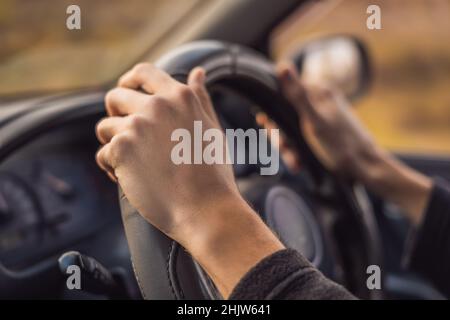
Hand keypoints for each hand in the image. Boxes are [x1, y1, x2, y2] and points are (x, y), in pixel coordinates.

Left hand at [96, 64, 282, 296]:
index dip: (129, 81)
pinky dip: (111, 168)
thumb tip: (197, 72)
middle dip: (115, 113)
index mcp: (180, 96)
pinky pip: (103, 154)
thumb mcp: (211, 128)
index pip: (143, 72)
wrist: (206, 209)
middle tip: (124, 134)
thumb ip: (200, 98)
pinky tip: (128, 179)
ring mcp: (137, 126)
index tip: (125, 92)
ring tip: (130, 164)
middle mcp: (156, 105)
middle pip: (116, 96)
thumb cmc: (213, 173)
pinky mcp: (121, 150)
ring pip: (105, 127)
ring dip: (113, 143)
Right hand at [275, 62, 431, 224]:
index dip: (273, 111)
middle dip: (280, 136)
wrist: (366, 169)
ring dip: (288, 149)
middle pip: (284, 113)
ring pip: (290, 130)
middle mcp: (318, 102)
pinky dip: (297, 153)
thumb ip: (298, 95)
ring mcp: (319, 118)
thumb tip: (282, 65)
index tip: (270, 126)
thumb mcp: (315, 121)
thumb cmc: (342, 146)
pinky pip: (299, 140)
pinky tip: (299, 164)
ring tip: (296, 162)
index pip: (282, 92)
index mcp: (318, 92)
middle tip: (286, 149)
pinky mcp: (320, 134)